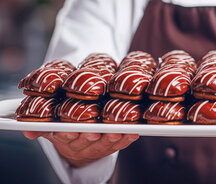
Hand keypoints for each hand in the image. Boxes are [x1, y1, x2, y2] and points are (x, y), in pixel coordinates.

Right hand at [23, 131, 138, 167]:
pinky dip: (128, 138)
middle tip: (95, 131)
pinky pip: (122, 144)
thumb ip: (40, 126)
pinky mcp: (114, 145)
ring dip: (113, 138)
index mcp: (66, 137)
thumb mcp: (50, 127)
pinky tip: (134, 132)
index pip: (65, 136)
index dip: (68, 134)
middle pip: (87, 141)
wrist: (80, 143)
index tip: (71, 131)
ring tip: (118, 131)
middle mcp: (83, 143)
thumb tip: (26, 130)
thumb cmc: (66, 127)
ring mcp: (99, 145)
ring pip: (106, 143)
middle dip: (91, 136)